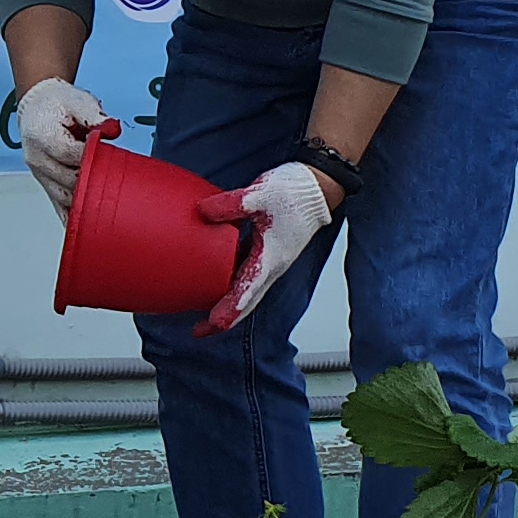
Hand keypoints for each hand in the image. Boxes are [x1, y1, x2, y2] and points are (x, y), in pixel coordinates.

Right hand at [17, 81, 112, 213]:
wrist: (38, 106)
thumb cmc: (58, 104)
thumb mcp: (79, 101)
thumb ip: (95, 115)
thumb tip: (112, 129)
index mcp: (42, 135)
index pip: (71, 154)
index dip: (92, 159)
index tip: (109, 159)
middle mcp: (36, 158)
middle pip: (68, 179)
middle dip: (92, 181)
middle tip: (114, 182)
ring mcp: (39, 173)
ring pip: (63, 196)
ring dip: (84, 201)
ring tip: (106, 205)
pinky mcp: (44, 182)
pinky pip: (57, 204)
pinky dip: (70, 216)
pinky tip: (83, 228)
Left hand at [196, 163, 335, 336]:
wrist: (318, 186)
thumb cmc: (295, 192)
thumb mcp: (259, 195)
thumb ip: (229, 205)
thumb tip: (202, 211)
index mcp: (269, 260)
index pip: (245, 295)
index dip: (226, 312)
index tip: (209, 325)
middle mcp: (271, 266)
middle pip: (246, 302)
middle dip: (223, 319)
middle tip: (199, 330)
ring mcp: (271, 260)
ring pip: (247, 291)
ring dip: (228, 304)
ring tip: (205, 312)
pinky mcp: (269, 250)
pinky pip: (248, 274)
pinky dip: (232, 283)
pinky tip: (216, 276)